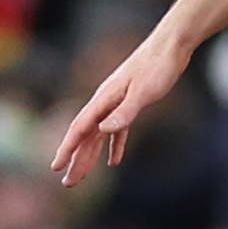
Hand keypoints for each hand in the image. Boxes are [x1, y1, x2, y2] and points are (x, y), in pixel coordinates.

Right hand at [53, 28, 191, 184]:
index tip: (56, 167)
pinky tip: (114, 160)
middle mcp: (106, 101)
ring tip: (82, 175)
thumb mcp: (143, 93)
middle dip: (76, 159)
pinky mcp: (132, 102)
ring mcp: (117, 102)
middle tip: (68, 183)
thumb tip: (102, 131)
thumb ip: (123, 112)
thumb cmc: (158, 67)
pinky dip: (114, 145)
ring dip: (90, 155)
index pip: (80, 128)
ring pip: (98, 134)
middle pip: (86, 135)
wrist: (172, 45)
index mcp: (104, 99)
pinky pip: (117, 129)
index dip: (67, 148)